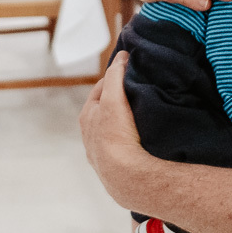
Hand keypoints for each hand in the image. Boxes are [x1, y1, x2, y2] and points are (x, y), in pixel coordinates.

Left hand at [80, 52, 149, 208]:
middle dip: (120, 99)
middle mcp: (90, 135)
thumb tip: (122, 56)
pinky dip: (132, 141)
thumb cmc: (114, 135)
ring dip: (126, 122)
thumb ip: (116, 75)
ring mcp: (103, 153)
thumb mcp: (113, 99)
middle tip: (139, 90)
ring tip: (144, 116)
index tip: (130, 69)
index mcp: (87, 116)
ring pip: (115, 129)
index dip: (116, 77)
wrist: (126, 176)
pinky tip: (144, 140)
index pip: (102, 88)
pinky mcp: (117, 169)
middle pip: (107, 109)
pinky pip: (125, 148)